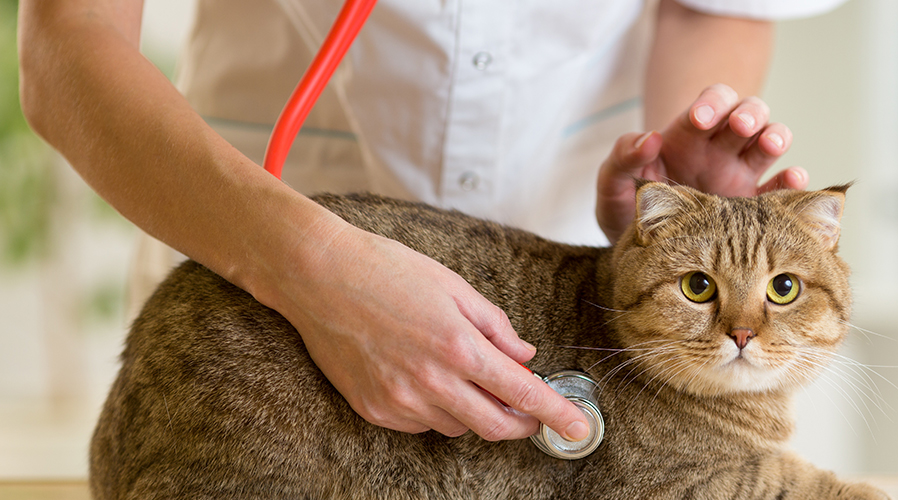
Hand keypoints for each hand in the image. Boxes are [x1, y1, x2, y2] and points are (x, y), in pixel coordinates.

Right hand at [272, 222, 590, 441]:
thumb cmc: (386, 270)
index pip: (523, 394)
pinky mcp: (375, 410)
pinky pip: (422, 424)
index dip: (557, 414)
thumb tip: (525, 355)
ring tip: (461, 374)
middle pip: (496, 426)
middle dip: (523, 425)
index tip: (580, 428)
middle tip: (532, 413)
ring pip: (458, 427)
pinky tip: (425, 377)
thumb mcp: (453, 286)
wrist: (317, 276)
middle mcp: (432, 382)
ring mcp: (401, 401)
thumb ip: (495, 325)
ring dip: (476, 411)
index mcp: (459, 346)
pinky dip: (438, 410)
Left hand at [596, 83, 808, 242]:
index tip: (699, 118)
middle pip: (748, 112)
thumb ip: (622, 158)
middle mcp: (719, 149)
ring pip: (770, 140)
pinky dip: (792, 182)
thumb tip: (649, 139)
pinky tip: (793, 181)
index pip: (709, 104)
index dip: (710, 103)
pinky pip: (780, 189)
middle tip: (739, 125)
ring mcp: (740, 175)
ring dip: (775, 136)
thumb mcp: (613, 184)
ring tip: (770, 144)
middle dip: (747, 113)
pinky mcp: (752, 206)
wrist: (640, 247)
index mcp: (687, 137)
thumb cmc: (628, 207)